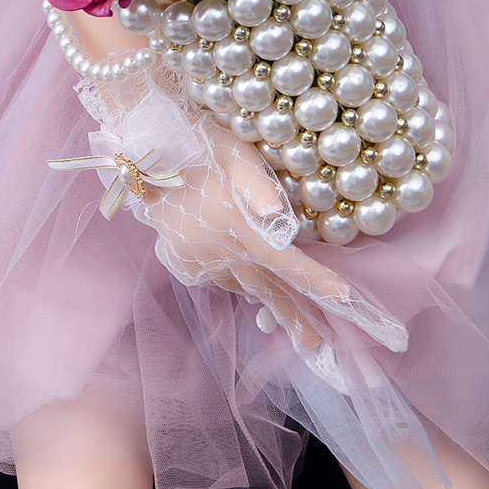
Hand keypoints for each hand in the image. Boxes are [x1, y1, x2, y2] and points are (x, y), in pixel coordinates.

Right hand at [76, 73, 407, 366]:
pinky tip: (249, 278)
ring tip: (288, 316)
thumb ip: (258, 186)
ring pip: (241, 285)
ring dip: (266, 299)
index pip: (284, 261)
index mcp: (235, 226)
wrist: (145, 152)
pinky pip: (219, 279)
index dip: (315, 281)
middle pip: (264, 289)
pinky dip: (238, 281)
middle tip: (314, 344)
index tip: (344, 298)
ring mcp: (197, 259)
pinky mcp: (183, 260)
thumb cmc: (201, 144)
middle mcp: (217, 251)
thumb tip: (281, 216)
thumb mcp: (236, 153)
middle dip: (292, 315)